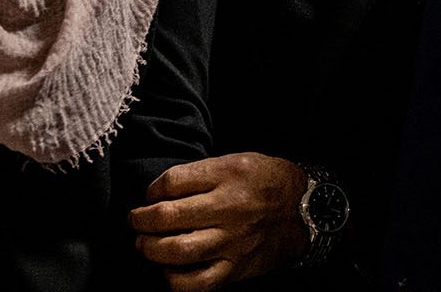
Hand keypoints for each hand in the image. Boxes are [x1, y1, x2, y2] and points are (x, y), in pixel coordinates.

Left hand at [129, 152, 307, 290]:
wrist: (304, 211)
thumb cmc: (265, 182)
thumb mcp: (237, 161)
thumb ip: (200, 174)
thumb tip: (158, 193)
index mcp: (228, 174)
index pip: (171, 182)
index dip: (150, 190)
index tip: (149, 196)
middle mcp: (229, 208)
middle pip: (167, 216)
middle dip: (140, 220)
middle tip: (136, 221)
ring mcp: (232, 241)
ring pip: (176, 251)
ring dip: (149, 248)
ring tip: (144, 244)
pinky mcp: (235, 268)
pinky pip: (197, 283)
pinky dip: (173, 279)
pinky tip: (168, 269)